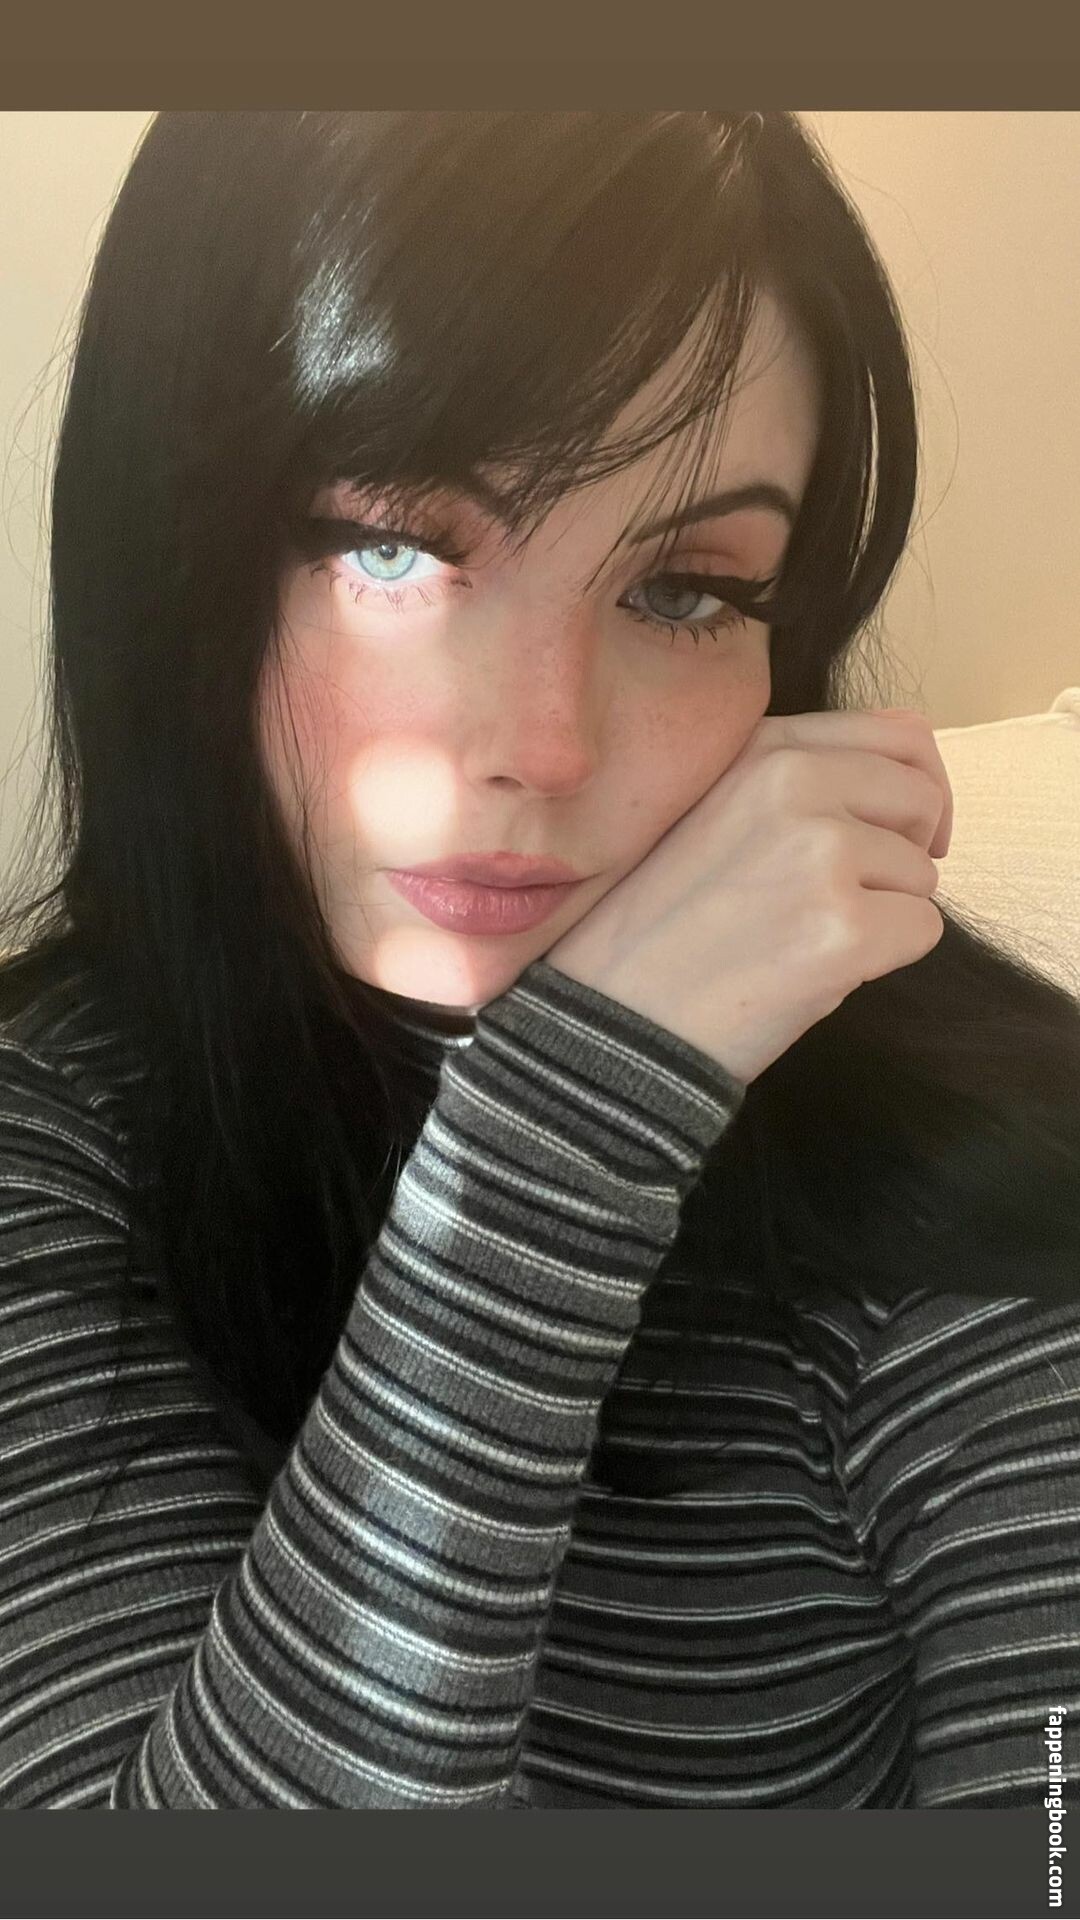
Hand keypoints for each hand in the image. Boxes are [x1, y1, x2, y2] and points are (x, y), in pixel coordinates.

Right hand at [542, 707, 952, 1085]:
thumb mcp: (712, 812)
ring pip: (923, 874)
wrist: (612, 1018)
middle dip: (908, 853)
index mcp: (761, 748)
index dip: (916, 790)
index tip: (904, 836)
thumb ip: (795, 783)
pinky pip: (923, 931)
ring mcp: (821, 853)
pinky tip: (816, 971)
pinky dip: (885, 960)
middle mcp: (793, 783)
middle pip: (922, 800)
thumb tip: (912, 784)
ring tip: (803, 940)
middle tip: (854, 900)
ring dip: (885, 913)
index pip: (898, 735)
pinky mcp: (845, 928)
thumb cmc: (659, 928)